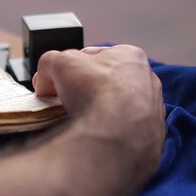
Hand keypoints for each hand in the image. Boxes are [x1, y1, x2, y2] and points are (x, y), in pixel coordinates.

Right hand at [33, 45, 165, 171]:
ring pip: (115, 108)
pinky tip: (93, 135)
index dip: (70, 67)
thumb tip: (44, 79)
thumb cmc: (96, 91)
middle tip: (63, 100)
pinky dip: (107, 132)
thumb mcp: (58, 63)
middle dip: (83, 90)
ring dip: (96, 112)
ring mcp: (151, 112)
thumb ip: (49, 62)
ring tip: (76, 120)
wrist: (116, 135)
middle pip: (105, 83)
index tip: (56, 80)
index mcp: (130, 57)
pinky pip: (122, 131)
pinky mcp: (149, 138)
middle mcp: (147, 82)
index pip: (94, 56)